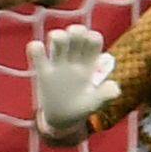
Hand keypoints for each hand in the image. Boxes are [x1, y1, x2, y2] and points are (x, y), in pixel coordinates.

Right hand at [30, 21, 109, 136]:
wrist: (63, 120)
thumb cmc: (82, 107)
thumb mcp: (95, 103)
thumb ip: (105, 95)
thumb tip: (115, 88)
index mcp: (90, 63)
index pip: (93, 40)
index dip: (92, 37)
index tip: (90, 43)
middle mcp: (75, 59)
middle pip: (76, 35)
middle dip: (76, 30)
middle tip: (74, 36)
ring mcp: (58, 65)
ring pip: (58, 41)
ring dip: (58, 35)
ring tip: (56, 39)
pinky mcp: (43, 73)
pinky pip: (38, 56)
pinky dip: (35, 49)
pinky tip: (37, 47)